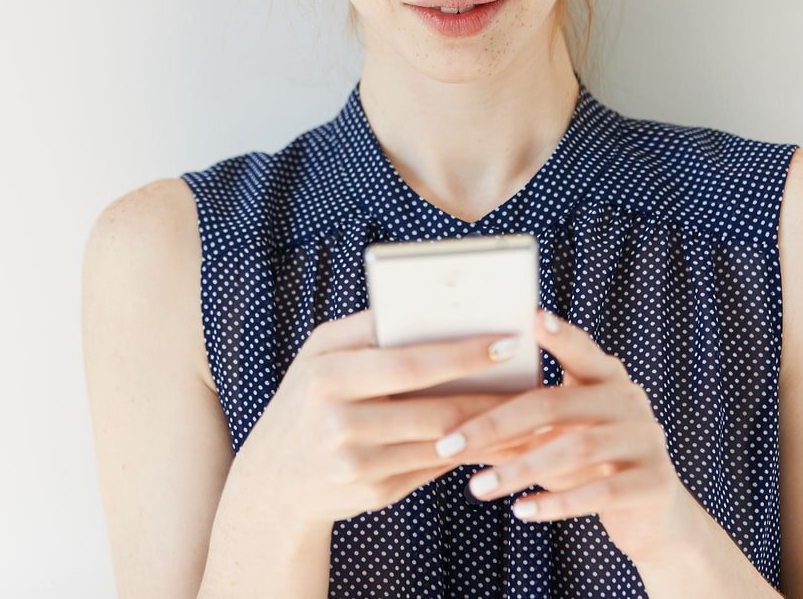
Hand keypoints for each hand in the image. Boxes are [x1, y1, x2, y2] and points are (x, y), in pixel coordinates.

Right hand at [234, 308, 533, 530]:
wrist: (271, 481)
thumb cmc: (310, 397)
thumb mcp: (321, 355)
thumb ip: (370, 330)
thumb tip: (440, 308)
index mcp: (327, 371)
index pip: (407, 360)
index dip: (462, 352)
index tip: (508, 341)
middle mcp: (336, 420)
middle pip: (430, 407)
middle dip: (487, 394)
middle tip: (530, 380)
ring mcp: (353, 463)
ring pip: (439, 443)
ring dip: (488, 428)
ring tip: (526, 411)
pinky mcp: (371, 494)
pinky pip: (432, 469)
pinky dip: (468, 453)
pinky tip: (497, 440)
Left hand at [431, 307, 691, 568]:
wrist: (650, 513)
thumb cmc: (589, 464)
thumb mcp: (560, 435)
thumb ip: (526, 418)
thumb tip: (452, 414)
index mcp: (606, 378)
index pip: (580, 350)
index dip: (560, 336)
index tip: (532, 318)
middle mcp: (630, 400)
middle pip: (556, 404)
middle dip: (496, 425)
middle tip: (448, 445)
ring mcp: (646, 440)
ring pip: (577, 449)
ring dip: (519, 469)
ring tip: (477, 488)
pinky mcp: (654, 483)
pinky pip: (601, 492)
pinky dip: (556, 503)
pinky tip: (520, 511)